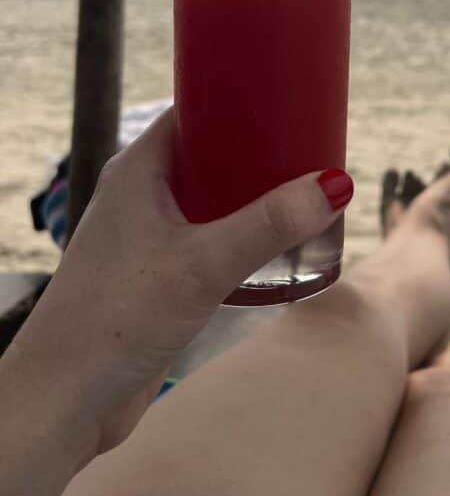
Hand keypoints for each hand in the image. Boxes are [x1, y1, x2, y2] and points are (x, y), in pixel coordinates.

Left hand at [4, 107, 352, 471]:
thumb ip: (269, 225)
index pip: (195, 110)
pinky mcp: (157, 270)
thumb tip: (336, 185)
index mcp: (139, 168)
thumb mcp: (203, 264)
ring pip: (212, 197)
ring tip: (304, 189)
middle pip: (210, 153)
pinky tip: (276, 241)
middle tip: (311, 146)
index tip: (289, 98)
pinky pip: (208, 233)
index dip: (240, 99)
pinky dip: (240, 230)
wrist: (67, 397)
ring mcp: (148, 232)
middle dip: (258, 151)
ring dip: (253, 195)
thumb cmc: (118, 318)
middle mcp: (141, 192)